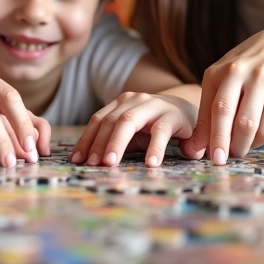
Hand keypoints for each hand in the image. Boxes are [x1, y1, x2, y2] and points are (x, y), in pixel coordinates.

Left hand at [70, 92, 197, 167]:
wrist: (187, 111)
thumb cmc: (153, 126)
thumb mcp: (132, 134)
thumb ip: (115, 142)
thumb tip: (88, 163)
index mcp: (121, 103)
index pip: (99, 120)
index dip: (86, 140)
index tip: (77, 160)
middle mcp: (134, 100)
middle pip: (111, 121)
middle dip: (99, 143)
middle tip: (93, 164)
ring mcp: (153, 105)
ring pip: (130, 121)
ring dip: (117, 143)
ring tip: (111, 163)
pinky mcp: (173, 115)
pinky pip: (161, 131)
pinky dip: (155, 148)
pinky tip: (151, 163)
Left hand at [180, 27, 263, 163]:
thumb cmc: (247, 66)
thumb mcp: (222, 79)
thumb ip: (207, 111)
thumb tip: (195, 150)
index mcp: (229, 72)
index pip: (219, 110)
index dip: (216, 138)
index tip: (214, 158)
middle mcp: (254, 75)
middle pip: (244, 122)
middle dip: (237, 147)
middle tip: (232, 158)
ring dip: (256, 145)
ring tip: (249, 147)